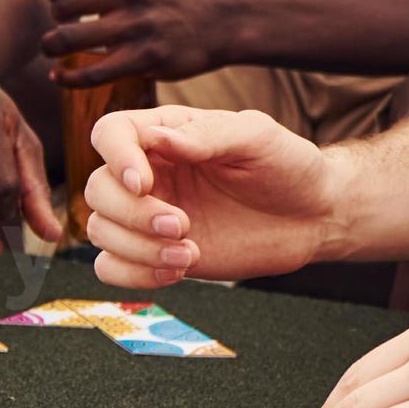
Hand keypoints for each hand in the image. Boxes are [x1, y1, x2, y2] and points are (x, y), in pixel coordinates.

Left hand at [38, 0, 234, 85]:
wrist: (219, 24)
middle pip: (63, 5)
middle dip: (55, 17)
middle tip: (63, 25)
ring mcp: (140, 26)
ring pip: (71, 39)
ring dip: (52, 46)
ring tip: (53, 48)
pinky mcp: (146, 59)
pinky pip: (92, 73)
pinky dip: (67, 79)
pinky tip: (58, 77)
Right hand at [82, 106, 335, 288]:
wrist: (311, 216)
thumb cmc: (287, 166)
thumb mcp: (257, 137)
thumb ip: (208, 136)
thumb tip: (157, 137)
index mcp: (167, 133)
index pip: (110, 133)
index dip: (115, 157)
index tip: (144, 182)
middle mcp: (150, 173)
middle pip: (98, 189)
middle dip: (132, 214)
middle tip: (182, 224)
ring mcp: (149, 215)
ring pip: (99, 230)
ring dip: (137, 248)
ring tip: (189, 253)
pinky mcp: (155, 253)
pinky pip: (111, 267)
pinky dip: (133, 274)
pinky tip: (178, 270)